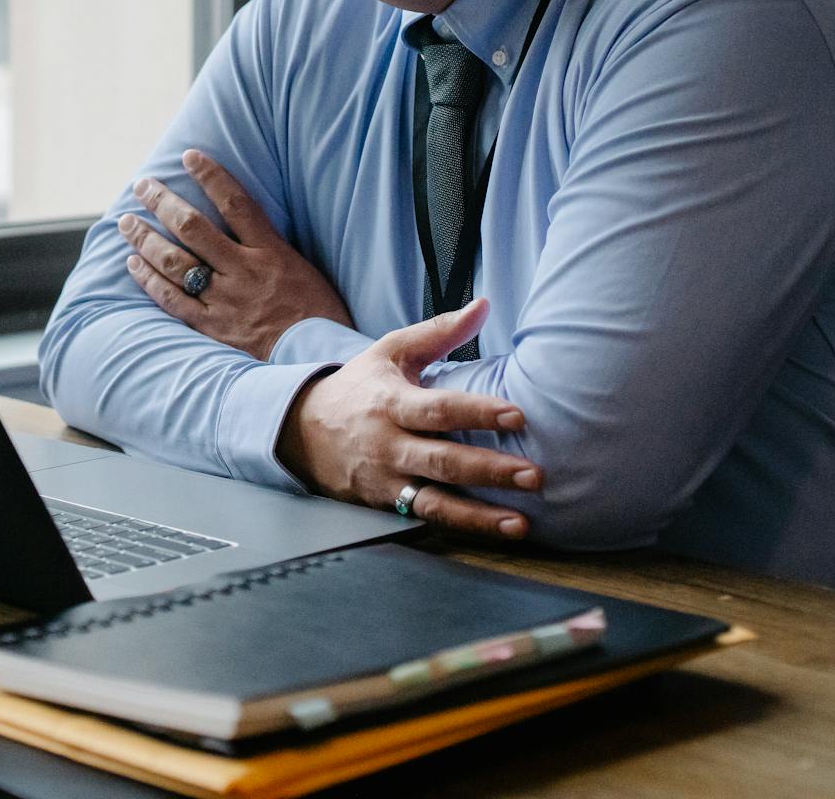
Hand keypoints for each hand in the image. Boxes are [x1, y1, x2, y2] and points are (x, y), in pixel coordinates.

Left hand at [121, 149, 353, 359]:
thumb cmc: (317, 314)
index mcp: (271, 252)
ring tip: (127, 221)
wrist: (318, 361)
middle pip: (194, 227)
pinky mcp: (212, 327)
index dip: (211, 176)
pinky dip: (150, 280)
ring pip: (175, 262)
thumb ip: (271, 245)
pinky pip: (172, 300)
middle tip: (142, 185)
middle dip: (163, 202)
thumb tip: (242, 220)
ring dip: (146, 239)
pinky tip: (133, 263)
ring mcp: (226, 300)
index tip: (189, 156)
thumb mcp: (303, 268)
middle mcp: (244, 271)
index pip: (236, 203)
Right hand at [277, 299, 537, 539]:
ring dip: (479, 514)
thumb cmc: (358, 387)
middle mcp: (388, 444)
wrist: (300, 430)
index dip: (478, 412)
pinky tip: (496, 530)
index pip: (438, 409)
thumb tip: (484, 305)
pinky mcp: (385, 504)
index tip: (518, 415)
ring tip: (520, 523)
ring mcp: (385, 478)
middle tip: (534, 474)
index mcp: (391, 402)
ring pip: (435, 500)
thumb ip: (439, 332)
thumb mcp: (390, 352)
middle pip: (442, 460)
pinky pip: (425, 517)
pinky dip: (461, 526)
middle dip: (488, 470)